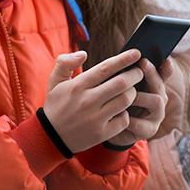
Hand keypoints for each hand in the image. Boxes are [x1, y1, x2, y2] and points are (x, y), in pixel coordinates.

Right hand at [42, 49, 156, 153]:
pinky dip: (126, 114)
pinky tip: (122, 110)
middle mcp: (87, 101)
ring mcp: (95, 118)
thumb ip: (65, 63)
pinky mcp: (101, 133)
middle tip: (139, 72)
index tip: (136, 53)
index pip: (105, 68)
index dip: (124, 59)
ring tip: (131, 90)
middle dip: (135, 74)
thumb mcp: (54, 82)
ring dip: (133, 93)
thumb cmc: (56, 106)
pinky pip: (124, 120)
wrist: (50, 137)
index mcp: (77, 86)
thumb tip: (83, 53)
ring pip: (125, 100)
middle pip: (121, 83)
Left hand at [106, 58, 171, 147]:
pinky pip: (140, 123)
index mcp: (153, 87)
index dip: (166, 68)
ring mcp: (156, 116)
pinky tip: (119, 114)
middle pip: (160, 86)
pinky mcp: (149, 131)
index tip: (166, 59)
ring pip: (156, 102)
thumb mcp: (121, 87)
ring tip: (128, 94)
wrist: (110, 128)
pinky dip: (129, 118)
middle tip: (144, 64)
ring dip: (141, 96)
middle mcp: (159, 99)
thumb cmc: (117, 102)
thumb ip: (126, 75)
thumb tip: (126, 55)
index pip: (163, 74)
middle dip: (152, 74)